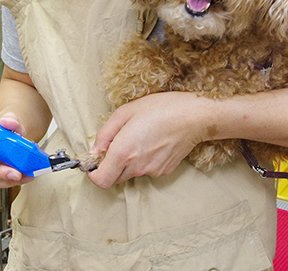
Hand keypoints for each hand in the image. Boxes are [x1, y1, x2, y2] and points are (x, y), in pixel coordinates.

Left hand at [87, 92, 208, 188]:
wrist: (194, 116)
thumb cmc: (162, 108)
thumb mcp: (126, 111)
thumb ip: (106, 133)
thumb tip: (95, 149)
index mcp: (124, 151)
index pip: (101, 180)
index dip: (93, 174)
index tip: (94, 162)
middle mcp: (137, 166)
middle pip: (114, 178)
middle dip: (110, 165)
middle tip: (117, 145)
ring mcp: (151, 171)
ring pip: (130, 173)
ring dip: (128, 162)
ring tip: (139, 138)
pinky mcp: (163, 171)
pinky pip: (146, 170)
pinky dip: (143, 160)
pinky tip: (152, 142)